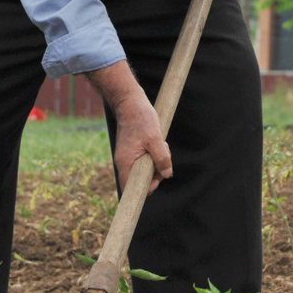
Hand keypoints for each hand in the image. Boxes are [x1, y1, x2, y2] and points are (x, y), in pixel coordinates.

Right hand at [86, 62, 171, 193]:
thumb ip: (162, 158)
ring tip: (162, 146)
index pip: (129, 188)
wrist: (131, 102)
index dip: (143, 190)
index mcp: (125, 162)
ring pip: (146, 169)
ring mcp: (129, 157)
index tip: (157, 182)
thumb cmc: (141, 118)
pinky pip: (146, 160)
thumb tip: (167, 174)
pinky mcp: (134, 151)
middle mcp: (125, 162)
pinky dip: (155, 156)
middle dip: (156, 172)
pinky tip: (159, 144)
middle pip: (141, 179)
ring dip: (158, 162)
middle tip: (164, 157)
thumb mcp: (155, 138)